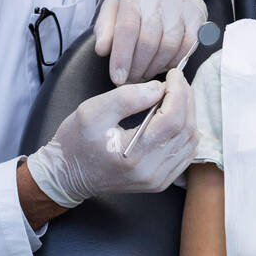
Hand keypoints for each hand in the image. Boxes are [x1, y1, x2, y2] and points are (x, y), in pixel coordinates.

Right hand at [26, 68, 198, 207]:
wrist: (65, 175)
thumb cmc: (75, 142)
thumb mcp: (92, 111)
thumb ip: (126, 97)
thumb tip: (159, 88)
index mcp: (132, 155)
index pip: (172, 119)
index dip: (178, 92)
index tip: (173, 74)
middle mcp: (150, 172)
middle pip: (185, 129)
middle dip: (186, 99)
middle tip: (176, 81)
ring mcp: (157, 180)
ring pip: (190, 142)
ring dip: (188, 114)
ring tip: (176, 96)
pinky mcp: (160, 182)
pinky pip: (185, 154)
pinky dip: (186, 132)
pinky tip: (177, 116)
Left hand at [95, 0, 206, 84]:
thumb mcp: (114, 1)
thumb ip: (105, 26)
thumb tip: (103, 51)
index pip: (127, 28)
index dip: (122, 57)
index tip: (117, 78)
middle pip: (149, 41)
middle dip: (138, 67)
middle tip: (130, 79)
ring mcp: (184, 5)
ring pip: (170, 46)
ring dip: (156, 67)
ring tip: (145, 73)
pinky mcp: (199, 14)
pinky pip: (189, 45)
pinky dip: (175, 60)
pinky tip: (164, 64)